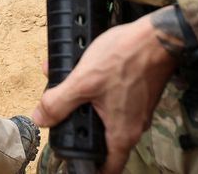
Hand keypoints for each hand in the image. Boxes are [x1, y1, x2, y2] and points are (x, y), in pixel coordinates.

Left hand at [32, 12, 178, 173]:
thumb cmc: (125, 58)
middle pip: (101, 139)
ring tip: (64, 84)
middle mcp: (133, 127)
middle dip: (77, 124)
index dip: (89, 168)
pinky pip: (112, 100)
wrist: (157, 37)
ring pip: (104, 115)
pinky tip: (81, 71)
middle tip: (59, 113)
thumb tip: (40, 120)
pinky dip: (94, 90)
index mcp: (121, 134)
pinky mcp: (138, 94)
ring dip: (83, 102)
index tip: (74, 160)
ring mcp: (137, 111)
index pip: (107, 167)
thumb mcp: (83, 81)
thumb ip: (58, 103)